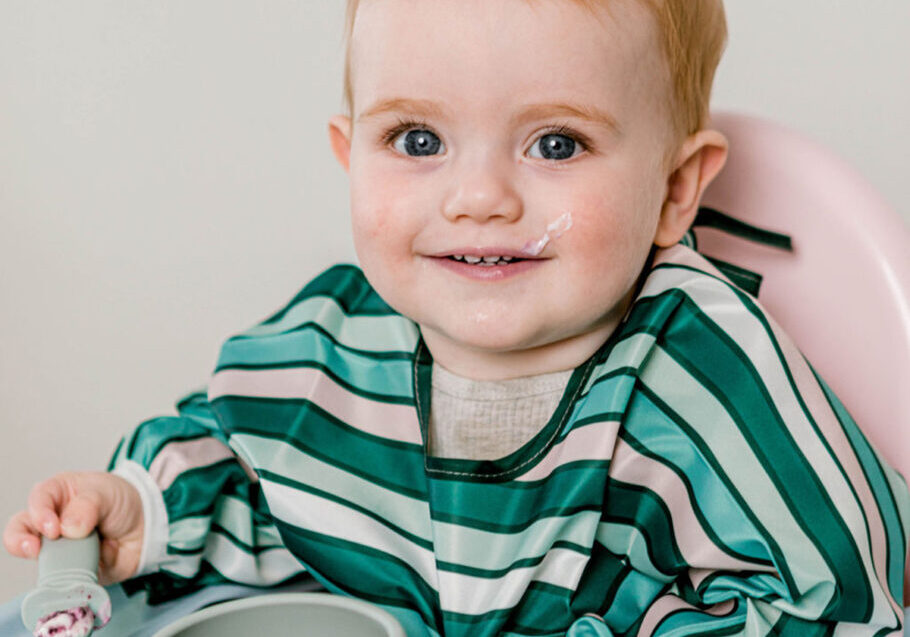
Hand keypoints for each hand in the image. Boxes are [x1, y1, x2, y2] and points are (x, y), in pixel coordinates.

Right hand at [3, 471, 143, 584]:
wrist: (147, 527)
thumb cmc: (120, 502)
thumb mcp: (106, 493)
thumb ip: (88, 506)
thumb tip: (68, 528)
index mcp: (57, 495)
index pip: (37, 502)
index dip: (39, 514)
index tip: (52, 527)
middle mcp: (50, 523)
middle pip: (21, 533)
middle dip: (21, 542)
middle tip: (34, 549)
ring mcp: (58, 550)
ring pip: (40, 561)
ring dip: (53, 563)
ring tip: (71, 560)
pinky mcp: (70, 571)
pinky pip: (66, 578)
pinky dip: (79, 574)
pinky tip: (96, 564)